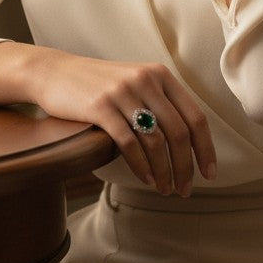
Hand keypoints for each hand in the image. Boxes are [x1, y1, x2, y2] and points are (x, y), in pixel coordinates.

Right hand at [28, 48, 216, 195]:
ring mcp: (122, 92)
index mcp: (159, 74)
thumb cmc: (97, 85)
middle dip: (185, 167)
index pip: (195, 116)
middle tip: (184, 190)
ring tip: (165, 189)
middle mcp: (145, 80)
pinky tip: (144, 179)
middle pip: (179, 133)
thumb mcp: (134, 83)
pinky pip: (129, 144)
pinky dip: (141, 167)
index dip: (206, 149)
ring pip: (156, 142)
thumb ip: (159, 102)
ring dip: (164, 172)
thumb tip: (189, 144)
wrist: (54, 72)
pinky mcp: (100, 106)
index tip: (209, 174)